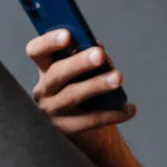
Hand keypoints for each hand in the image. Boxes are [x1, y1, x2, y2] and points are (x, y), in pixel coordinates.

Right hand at [26, 29, 135, 157]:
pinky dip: (113, 114)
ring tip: (118, 78)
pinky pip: (90, 120)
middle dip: (78, 62)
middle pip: (57, 73)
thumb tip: (98, 49)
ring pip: (73, 96)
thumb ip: (88, 56)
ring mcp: (51, 112)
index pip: (37, 51)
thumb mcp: (84, 71)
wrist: (88, 131)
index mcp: (46, 68)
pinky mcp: (65, 130)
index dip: (49, 41)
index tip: (67, 34)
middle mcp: (43, 90)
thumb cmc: (86, 90)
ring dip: (97, 85)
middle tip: (99, 55)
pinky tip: (129, 109)